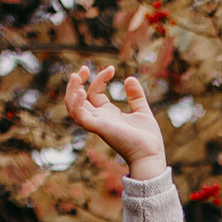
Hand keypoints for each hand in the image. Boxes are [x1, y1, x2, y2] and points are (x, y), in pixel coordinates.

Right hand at [66, 64, 167, 181]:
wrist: (151, 154)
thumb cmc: (147, 138)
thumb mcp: (142, 110)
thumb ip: (135, 95)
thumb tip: (130, 78)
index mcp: (108, 114)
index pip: (94, 93)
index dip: (100, 78)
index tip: (111, 68)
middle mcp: (99, 119)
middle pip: (78, 100)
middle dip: (77, 82)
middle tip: (84, 67)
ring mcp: (97, 124)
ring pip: (73, 108)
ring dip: (71, 91)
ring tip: (76, 76)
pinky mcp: (99, 128)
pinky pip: (80, 116)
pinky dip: (77, 104)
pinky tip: (81, 92)